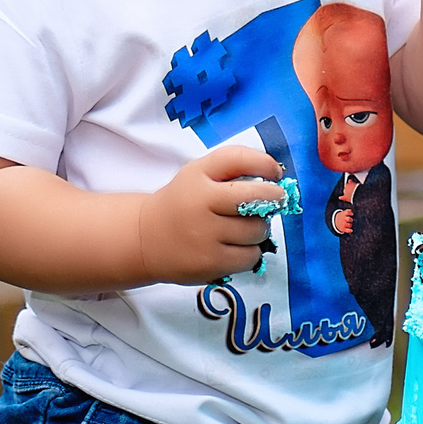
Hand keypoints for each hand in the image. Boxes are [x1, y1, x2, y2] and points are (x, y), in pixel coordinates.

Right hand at [139, 146, 283, 285]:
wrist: (146, 239)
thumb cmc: (184, 203)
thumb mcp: (199, 174)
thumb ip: (233, 167)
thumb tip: (275, 174)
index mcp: (198, 175)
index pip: (238, 159)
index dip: (265, 164)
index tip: (275, 173)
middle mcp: (201, 203)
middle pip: (257, 197)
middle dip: (275, 199)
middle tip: (275, 201)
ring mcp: (205, 236)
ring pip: (258, 230)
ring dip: (260, 228)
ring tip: (244, 227)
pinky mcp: (210, 264)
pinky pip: (251, 256)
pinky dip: (251, 252)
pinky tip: (236, 247)